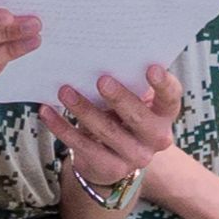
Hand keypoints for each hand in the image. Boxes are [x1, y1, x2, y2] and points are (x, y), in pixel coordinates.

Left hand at [40, 66, 182, 186]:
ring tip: (64, 91)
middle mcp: (156, 138)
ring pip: (108, 132)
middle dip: (119, 98)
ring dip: (84, 110)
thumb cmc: (122, 112)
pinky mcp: (110, 168)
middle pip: (139, 118)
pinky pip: (83, 147)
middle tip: (101, 79)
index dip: (163, 84)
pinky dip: (62, 128)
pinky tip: (47, 112)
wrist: (112, 156)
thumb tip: (103, 50)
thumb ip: (127, 79)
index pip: (171, 98)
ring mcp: (135, 156)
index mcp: (164, 113)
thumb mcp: (131, 97)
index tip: (151, 67)